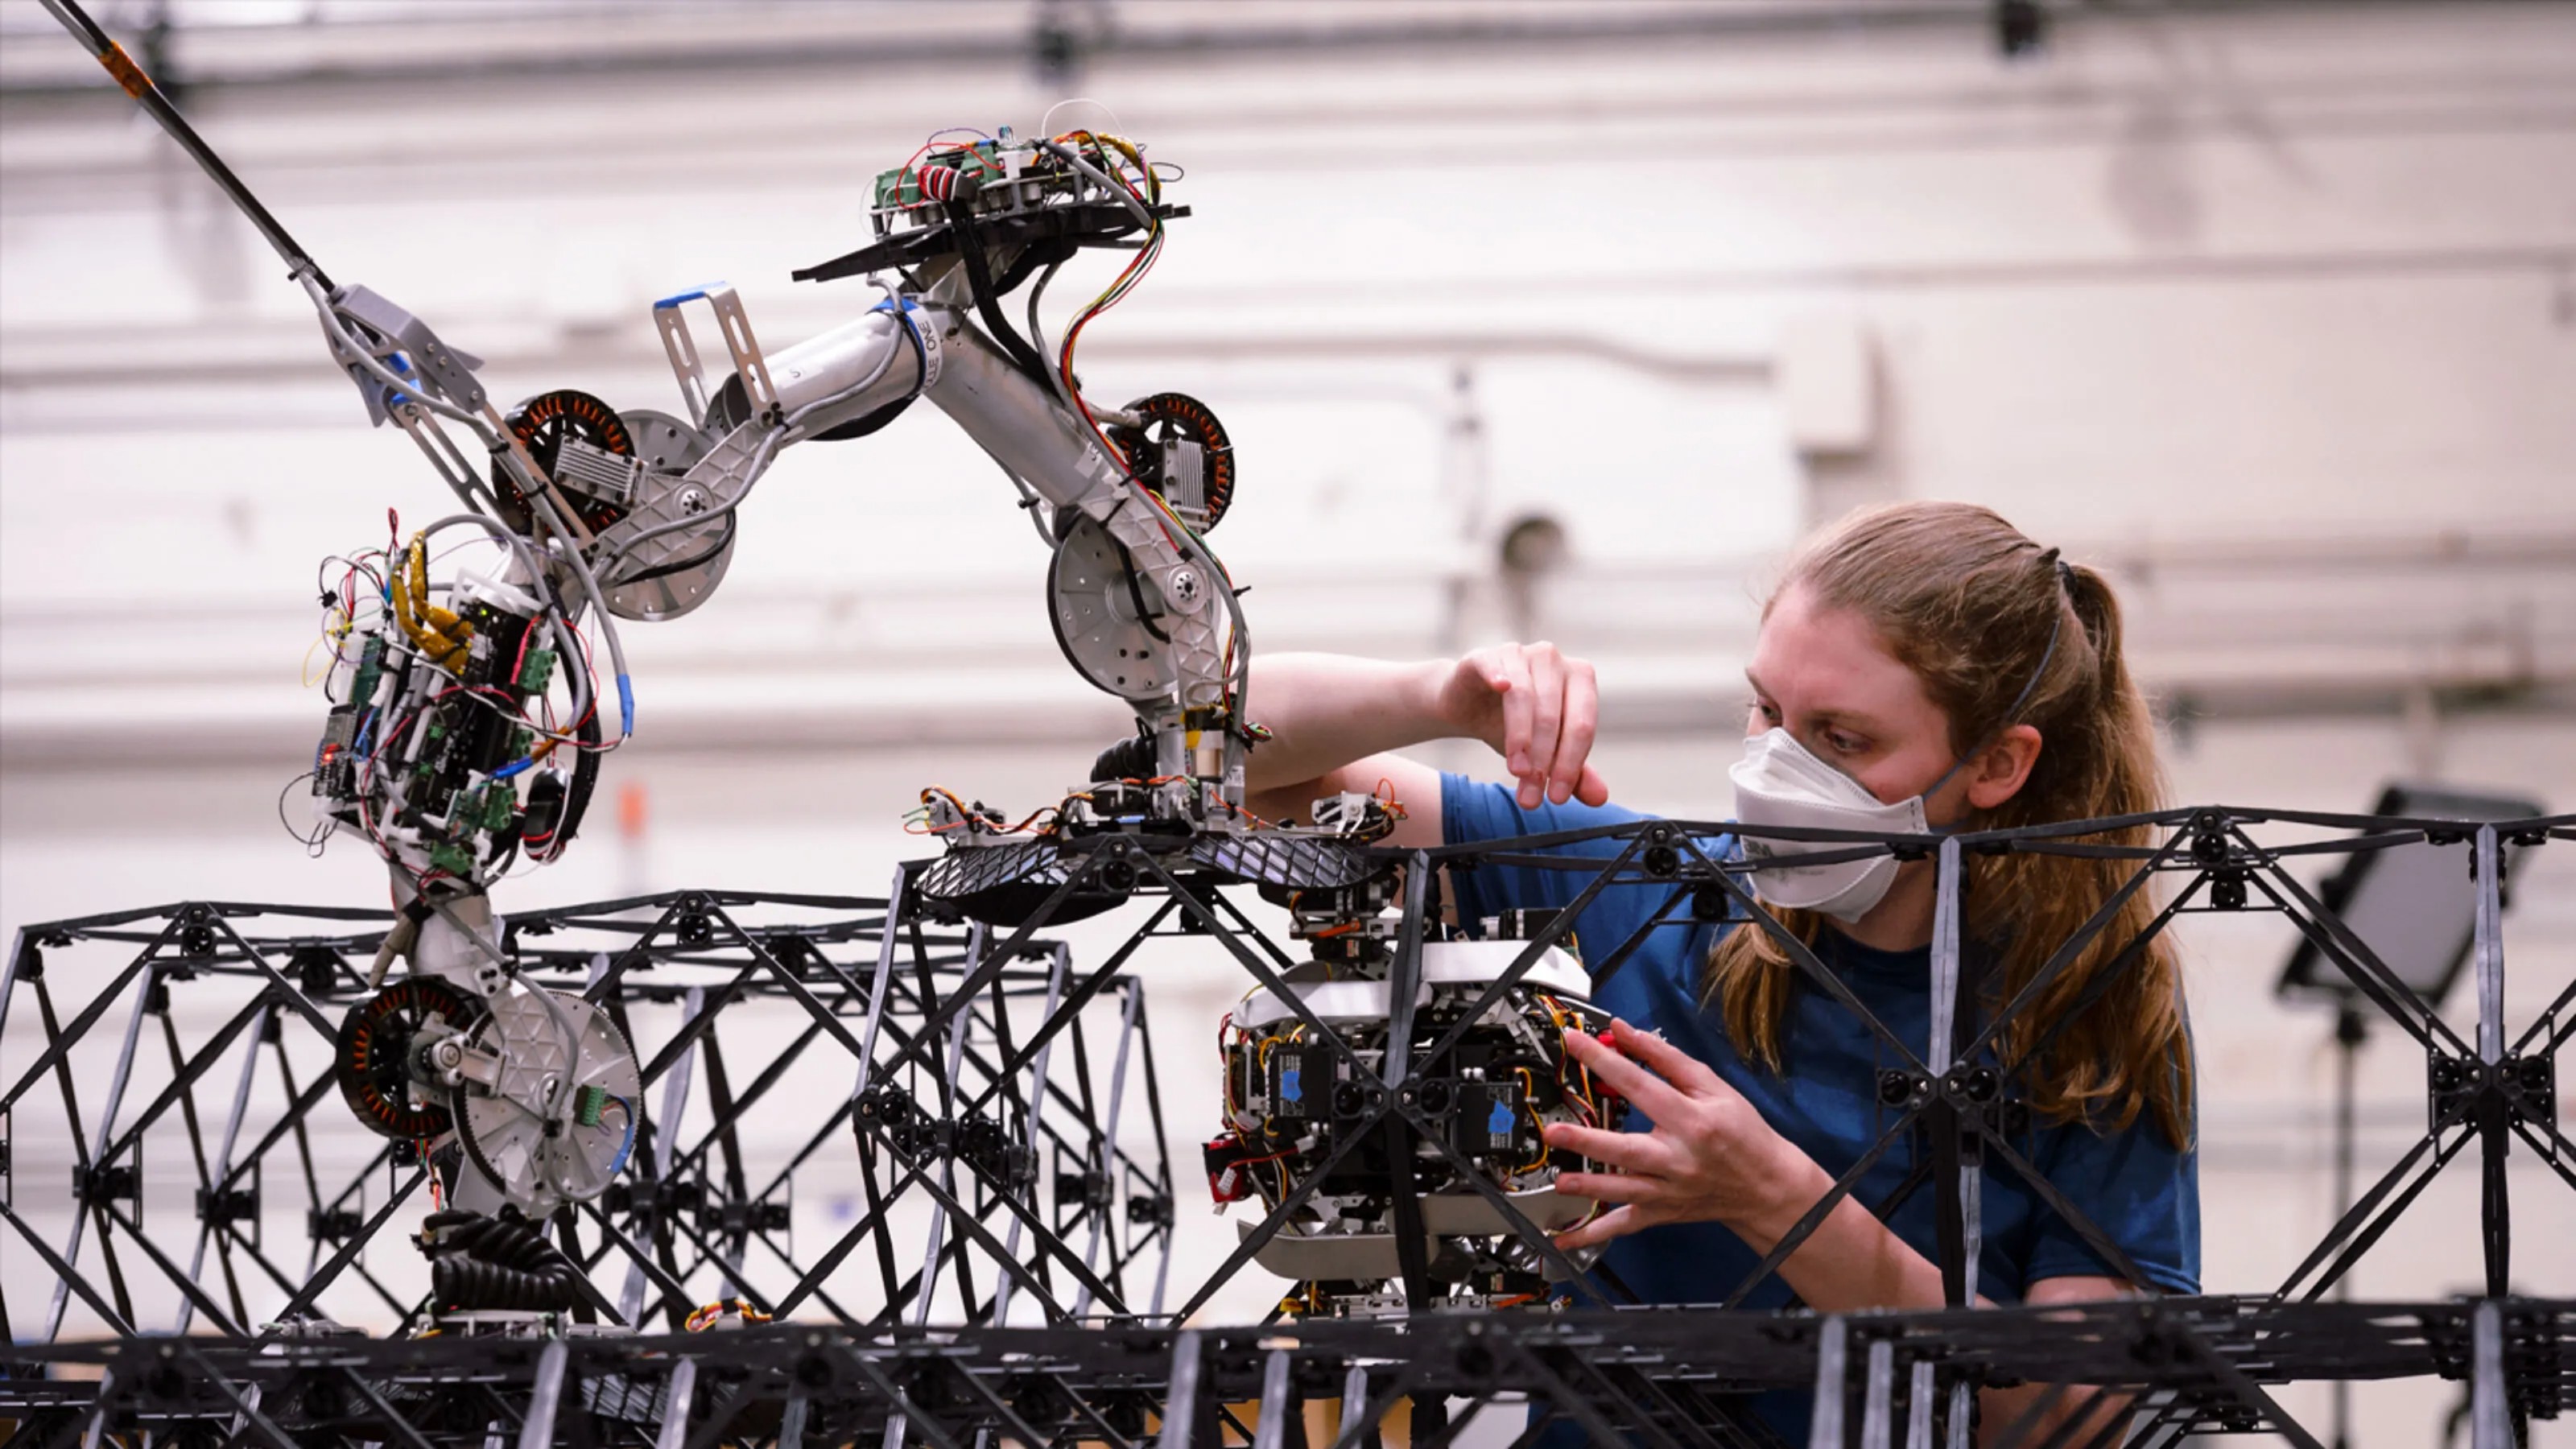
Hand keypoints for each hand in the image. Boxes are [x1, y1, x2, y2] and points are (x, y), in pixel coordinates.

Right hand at [1439, 642, 1607, 809]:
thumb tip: (1599, 798)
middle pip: (1553, 715)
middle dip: (1542, 760)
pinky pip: (1493, 665)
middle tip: (1531, 796)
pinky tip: (1501, 688)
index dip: (1570, 764)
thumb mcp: (1546, 751)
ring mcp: (1519, 653)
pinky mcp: (1484, 657)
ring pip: (1525, 696)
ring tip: (1516, 771)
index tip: (1555, 797)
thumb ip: (1574, 772)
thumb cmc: (1514, 724)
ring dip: (1521, 738)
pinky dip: (1498, 675)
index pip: (1582, 725)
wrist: (1468, 704)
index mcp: (1579, 678)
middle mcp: (1553, 660)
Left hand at [1541, 1020, 1812, 1252]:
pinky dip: (1594, 1234)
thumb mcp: (1712, 1086)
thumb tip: (1624, 1031)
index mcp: (1691, 1121)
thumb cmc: (1741, 1131)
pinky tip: (1565, 1239)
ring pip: (1623, 1190)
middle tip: (1554, 1132)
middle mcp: (1677, 1158)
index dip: (1606, 1061)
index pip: (1640, 1086)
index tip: (1574, 1042)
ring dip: (1588, 1188)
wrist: (1766, 1184)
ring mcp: (1669, 1190)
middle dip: (1588, 1142)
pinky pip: (1625, 1225)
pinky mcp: (1662, 1212)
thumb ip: (1665, 1058)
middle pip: (1627, 1149)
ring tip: (1560, 1181)